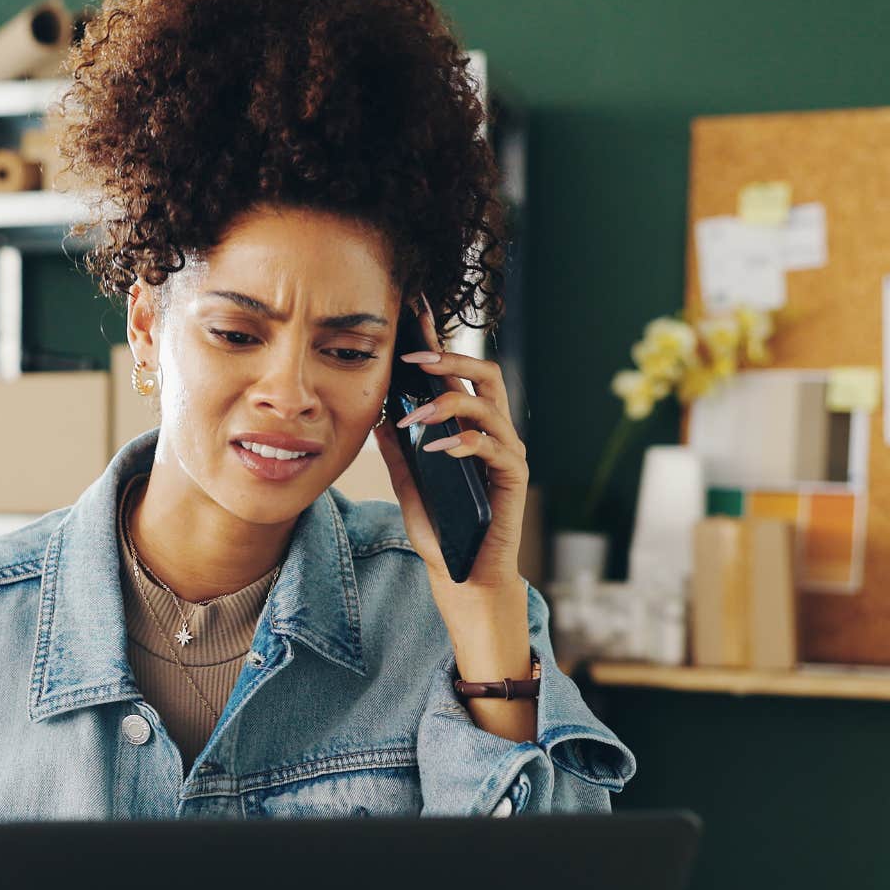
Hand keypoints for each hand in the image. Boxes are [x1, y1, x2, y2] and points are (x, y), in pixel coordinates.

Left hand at [373, 295, 535, 742]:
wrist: (465, 579)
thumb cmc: (442, 532)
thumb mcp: (410, 485)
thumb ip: (399, 450)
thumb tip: (376, 412)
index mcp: (469, 429)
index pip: (455, 375)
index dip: (437, 341)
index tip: (414, 310)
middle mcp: (494, 434)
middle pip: (484, 373)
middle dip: (450, 357)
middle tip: (411, 356)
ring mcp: (507, 454)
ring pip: (490, 405)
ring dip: (448, 403)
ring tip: (414, 416)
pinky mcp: (513, 479)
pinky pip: (495, 448)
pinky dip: (464, 443)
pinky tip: (437, 449)